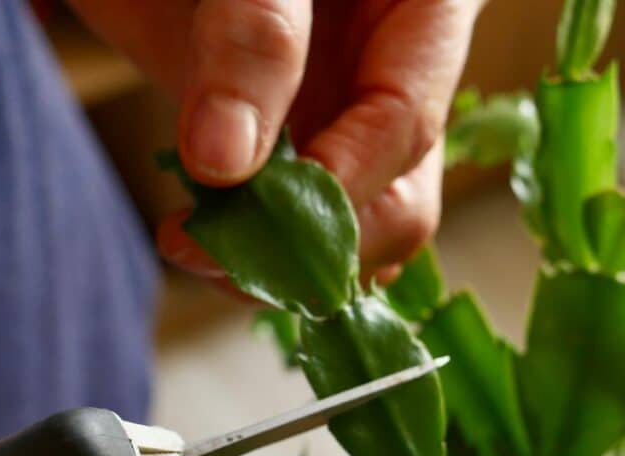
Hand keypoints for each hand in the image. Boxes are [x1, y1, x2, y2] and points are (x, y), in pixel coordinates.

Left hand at [69, 0, 483, 278]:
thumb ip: (253, 37)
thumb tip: (223, 161)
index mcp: (428, 11)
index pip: (408, 122)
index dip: (337, 181)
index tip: (249, 208)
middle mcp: (407, 85)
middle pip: (399, 204)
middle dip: (311, 245)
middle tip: (207, 250)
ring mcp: (362, 129)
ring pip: (358, 234)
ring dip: (282, 262)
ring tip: (196, 247)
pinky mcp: (317, 158)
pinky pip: (311, 231)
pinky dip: (260, 251)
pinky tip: (205, 242)